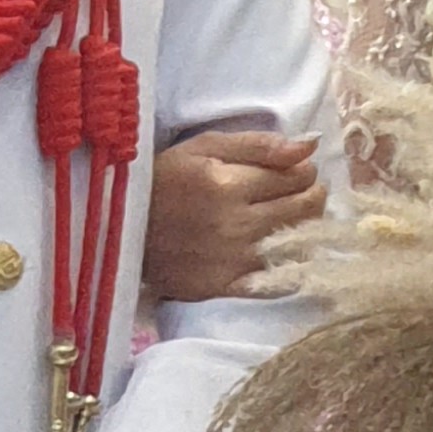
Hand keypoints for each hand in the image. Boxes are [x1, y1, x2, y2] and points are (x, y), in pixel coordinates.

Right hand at [143, 129, 323, 302]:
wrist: (121, 228)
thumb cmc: (164, 179)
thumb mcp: (204, 147)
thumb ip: (259, 144)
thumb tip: (312, 145)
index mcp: (229, 182)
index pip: (298, 175)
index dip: (303, 170)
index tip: (294, 171)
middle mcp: (235, 223)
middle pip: (304, 209)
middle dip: (311, 196)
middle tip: (300, 194)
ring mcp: (233, 259)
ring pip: (298, 243)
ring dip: (303, 228)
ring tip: (287, 219)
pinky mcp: (226, 287)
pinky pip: (277, 279)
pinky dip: (289, 266)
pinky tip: (279, 252)